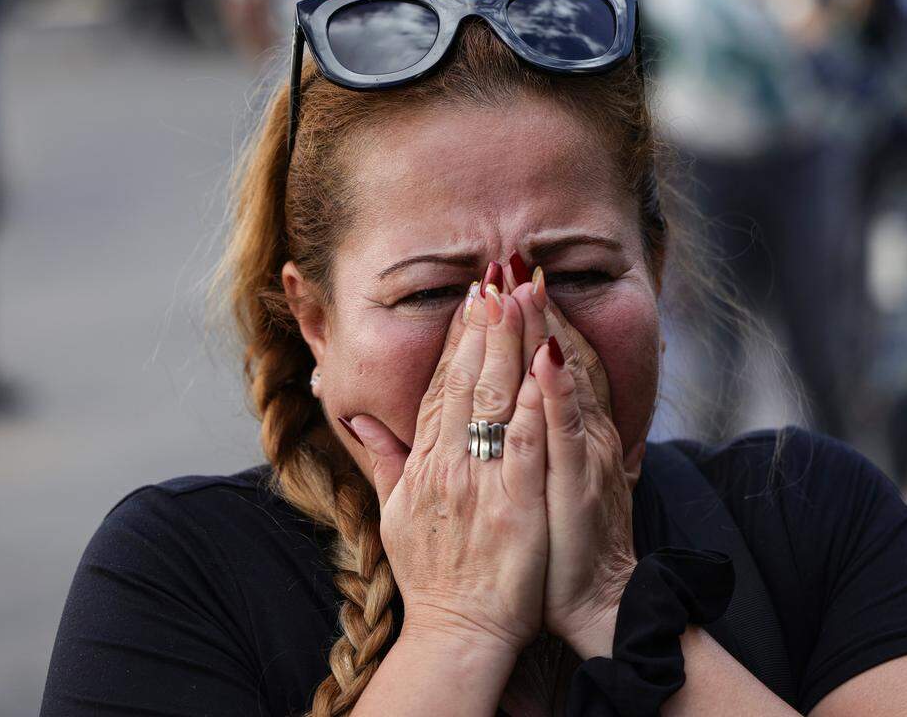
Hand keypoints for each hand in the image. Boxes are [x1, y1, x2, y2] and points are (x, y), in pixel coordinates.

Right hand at [345, 277, 548, 656]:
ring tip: (520, 297)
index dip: (455, 340)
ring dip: (509, 345)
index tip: (470, 299)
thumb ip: (381, 460)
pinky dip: (537, 402)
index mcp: (423, 464)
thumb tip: (359, 421)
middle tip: (495, 275)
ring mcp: (482, 485)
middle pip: (466, 382)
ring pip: (495, 401)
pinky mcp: (517, 507)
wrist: (457, 631)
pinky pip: (527, 445)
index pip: (439, 387)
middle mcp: (448, 466)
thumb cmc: (433, 574)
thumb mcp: (393, 513)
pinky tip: (547, 363)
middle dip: (484, 325)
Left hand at [510, 264, 642, 659]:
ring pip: (563, 380)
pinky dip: (559, 391)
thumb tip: (499, 410)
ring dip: (545, 330)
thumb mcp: (536, 484)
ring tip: (526, 285)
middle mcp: (577, 431)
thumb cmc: (556, 544)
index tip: (500, 281)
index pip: (541, 363)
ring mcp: (580, 452)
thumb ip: (519, 441)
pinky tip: (546, 356)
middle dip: (531, 308)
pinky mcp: (579, 481)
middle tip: (511, 260)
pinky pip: (566, 430)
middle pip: (552, 357)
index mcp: (561, 431)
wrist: (594, 600)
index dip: (523, 321)